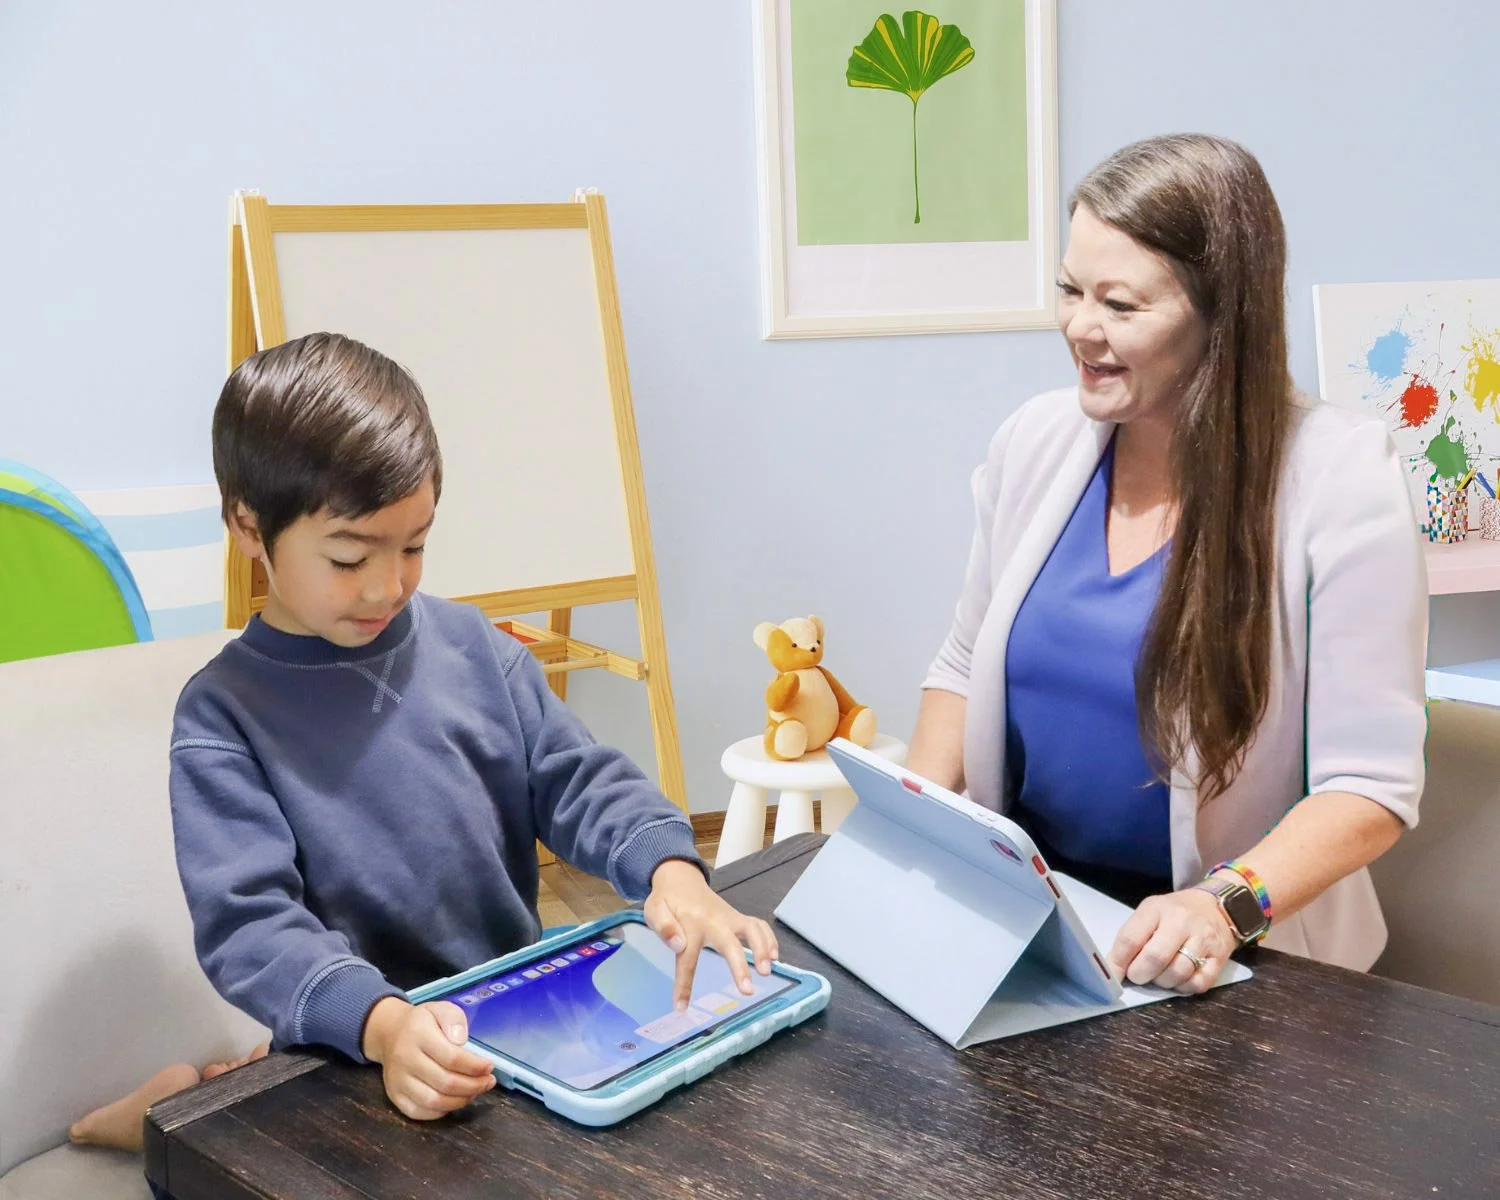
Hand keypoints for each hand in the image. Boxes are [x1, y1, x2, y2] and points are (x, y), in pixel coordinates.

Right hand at [361, 997, 496, 1119]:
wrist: (390, 1033)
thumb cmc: (422, 1022)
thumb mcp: (440, 1008)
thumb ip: (454, 1019)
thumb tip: (461, 1041)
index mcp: (418, 1035)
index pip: (451, 1057)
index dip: (474, 1066)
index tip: (489, 1067)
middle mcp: (405, 1060)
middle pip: (445, 1082)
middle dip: (473, 1086)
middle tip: (488, 1082)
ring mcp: (397, 1081)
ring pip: (433, 1101)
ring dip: (460, 1101)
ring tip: (475, 1092)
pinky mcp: (394, 1096)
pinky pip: (420, 1112)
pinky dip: (441, 1111)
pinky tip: (454, 1100)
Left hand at [645, 859, 779, 1010]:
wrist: (681, 879)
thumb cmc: (667, 900)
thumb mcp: (654, 909)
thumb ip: (663, 926)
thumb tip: (679, 944)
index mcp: (690, 924)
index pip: (687, 959)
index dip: (684, 985)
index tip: (681, 1007)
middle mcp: (714, 921)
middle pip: (730, 944)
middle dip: (739, 966)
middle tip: (746, 990)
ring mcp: (729, 918)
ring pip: (752, 930)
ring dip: (762, 949)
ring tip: (767, 971)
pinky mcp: (738, 918)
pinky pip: (758, 925)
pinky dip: (769, 938)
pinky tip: (774, 956)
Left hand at [1106, 887, 1238, 993]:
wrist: (1215, 906)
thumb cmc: (1175, 912)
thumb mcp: (1150, 912)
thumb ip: (1133, 936)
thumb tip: (1114, 969)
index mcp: (1157, 909)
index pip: (1131, 938)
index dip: (1118, 962)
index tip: (1113, 976)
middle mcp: (1182, 922)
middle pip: (1155, 958)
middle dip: (1140, 974)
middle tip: (1138, 976)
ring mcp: (1203, 939)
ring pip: (1177, 973)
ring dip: (1162, 982)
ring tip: (1159, 975)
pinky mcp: (1219, 957)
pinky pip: (1198, 984)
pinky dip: (1184, 988)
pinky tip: (1179, 979)